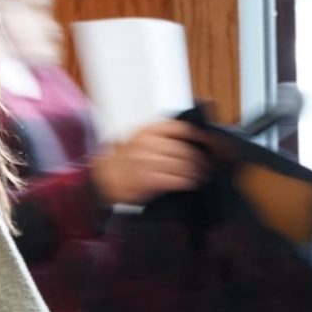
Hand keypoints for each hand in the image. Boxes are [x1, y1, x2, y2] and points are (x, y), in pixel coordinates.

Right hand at [90, 119, 208, 205]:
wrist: (105, 177)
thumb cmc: (125, 159)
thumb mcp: (140, 139)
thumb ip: (161, 136)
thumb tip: (190, 140)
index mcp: (147, 130)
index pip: (180, 128)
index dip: (197, 135)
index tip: (206, 141)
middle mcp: (147, 144)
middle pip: (184, 149)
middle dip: (198, 159)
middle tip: (205, 164)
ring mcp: (147, 161)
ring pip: (181, 165)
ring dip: (195, 171)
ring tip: (200, 175)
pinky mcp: (147, 179)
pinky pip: (174, 180)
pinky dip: (186, 182)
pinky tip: (190, 183)